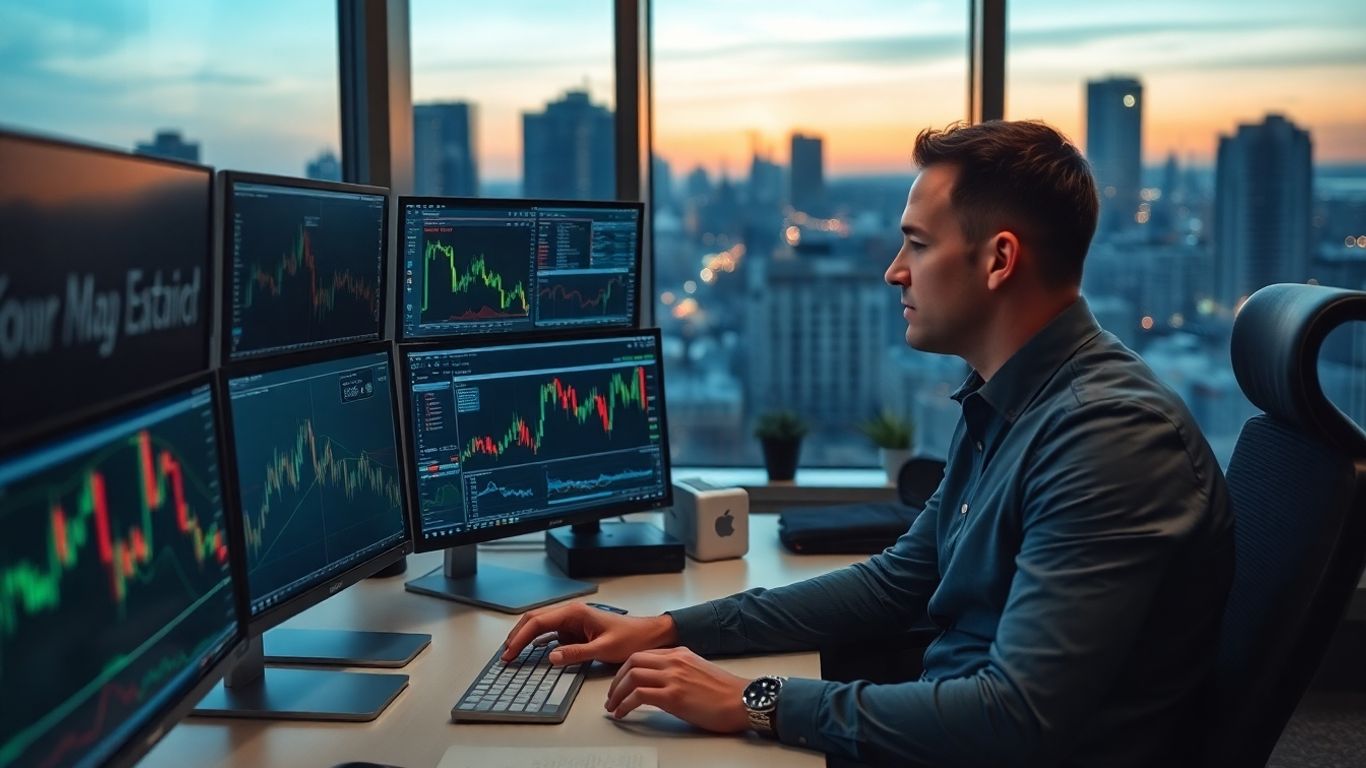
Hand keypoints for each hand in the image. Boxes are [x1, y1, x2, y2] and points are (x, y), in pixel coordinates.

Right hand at [502, 602, 676, 664]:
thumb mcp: (603, 648)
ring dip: (524, 638)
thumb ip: (576, 653)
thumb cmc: (630, 637)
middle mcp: (570, 613)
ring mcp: (571, 621)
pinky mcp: (574, 631)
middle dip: (517, 636)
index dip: (520, 637)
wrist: (647, 635)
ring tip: (512, 654)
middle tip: (505, 655)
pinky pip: (550, 635)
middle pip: (534, 620)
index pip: (538, 622)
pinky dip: (537, 643)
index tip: (510, 651)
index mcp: (575, 612)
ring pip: (540, 627)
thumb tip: (551, 657)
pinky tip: (530, 652)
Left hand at [604, 647, 749, 732]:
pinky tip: (622, 713)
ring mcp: (673, 677)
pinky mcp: (673, 696)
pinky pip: (638, 696)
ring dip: (616, 693)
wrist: (743, 700)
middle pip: (632, 661)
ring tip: (613, 706)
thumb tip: (664, 682)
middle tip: (611, 694)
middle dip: (616, 679)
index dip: (626, 669)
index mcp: (680, 653)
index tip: (620, 682)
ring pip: (631, 676)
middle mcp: (674, 661)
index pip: (643, 655)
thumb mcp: (699, 671)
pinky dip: (624, 705)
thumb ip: (680, 670)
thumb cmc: (726, 692)